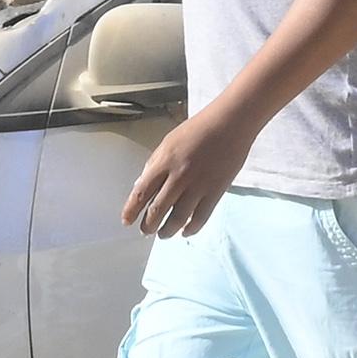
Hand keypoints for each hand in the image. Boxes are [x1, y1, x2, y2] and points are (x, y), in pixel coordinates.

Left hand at [123, 105, 260, 239]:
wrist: (230, 123)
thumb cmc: (199, 129)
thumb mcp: (169, 142)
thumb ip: (155, 164)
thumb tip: (143, 185)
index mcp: (164, 161)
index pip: (141, 192)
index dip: (131, 210)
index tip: (126, 220)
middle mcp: (179, 176)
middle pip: (158, 210)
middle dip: (148, 225)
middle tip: (146, 230)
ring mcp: (198, 185)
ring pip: (178, 218)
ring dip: (167, 230)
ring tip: (163, 234)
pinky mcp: (216, 192)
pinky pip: (201, 217)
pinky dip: (191, 229)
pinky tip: (185, 231)